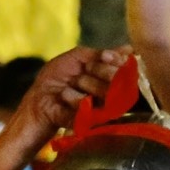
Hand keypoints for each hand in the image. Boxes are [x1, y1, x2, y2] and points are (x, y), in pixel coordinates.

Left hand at [13, 46, 128, 137]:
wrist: (40, 100)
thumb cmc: (56, 78)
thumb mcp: (76, 58)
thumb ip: (100, 54)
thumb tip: (129, 49)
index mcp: (109, 77)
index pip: (126, 68)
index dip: (117, 60)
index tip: (106, 56)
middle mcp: (111, 93)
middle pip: (119, 79)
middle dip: (98, 70)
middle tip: (82, 72)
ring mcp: (103, 109)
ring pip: (105, 91)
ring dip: (83, 83)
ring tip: (70, 86)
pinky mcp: (91, 121)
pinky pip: (89, 104)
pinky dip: (72, 97)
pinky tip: (64, 98)